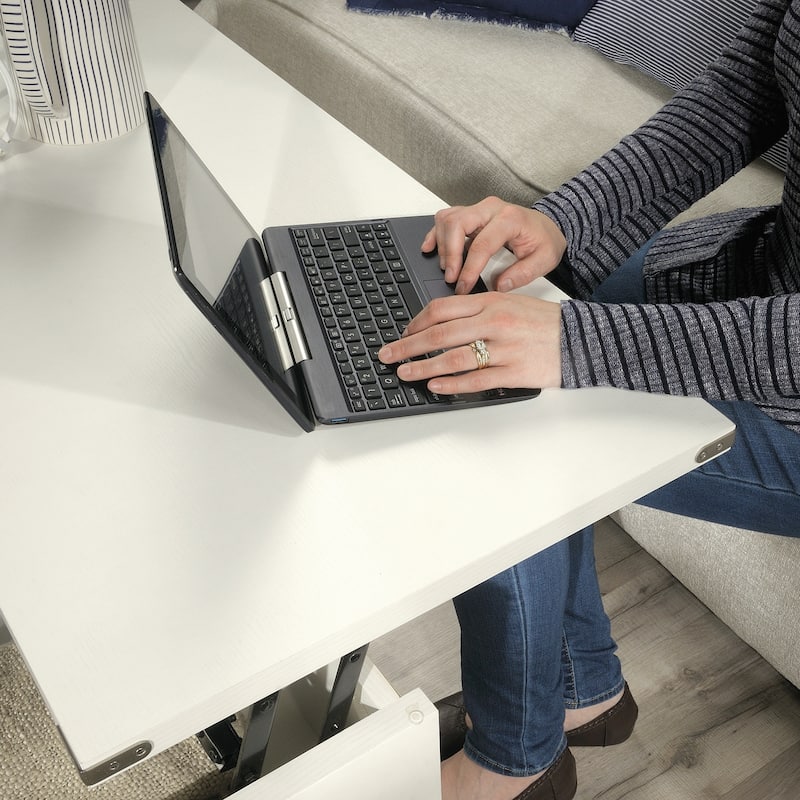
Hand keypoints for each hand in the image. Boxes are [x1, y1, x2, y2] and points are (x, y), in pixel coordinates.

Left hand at [378, 291, 561, 393]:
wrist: (583, 339)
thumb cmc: (545, 323)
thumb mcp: (510, 303)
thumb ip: (478, 310)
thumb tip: (442, 322)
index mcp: (490, 302)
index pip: (441, 309)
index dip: (415, 323)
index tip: (402, 334)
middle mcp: (494, 322)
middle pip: (439, 334)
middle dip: (406, 346)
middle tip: (387, 355)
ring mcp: (503, 349)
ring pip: (453, 358)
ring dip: (423, 367)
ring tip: (404, 373)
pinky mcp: (513, 372)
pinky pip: (476, 380)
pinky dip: (452, 384)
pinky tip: (435, 386)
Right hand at [422, 196, 566, 294]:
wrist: (546, 226)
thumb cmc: (543, 240)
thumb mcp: (544, 260)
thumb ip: (522, 274)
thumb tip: (499, 286)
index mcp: (510, 219)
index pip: (481, 244)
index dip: (469, 269)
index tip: (463, 287)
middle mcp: (491, 209)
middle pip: (457, 224)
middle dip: (449, 254)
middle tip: (451, 277)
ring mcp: (479, 209)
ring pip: (448, 219)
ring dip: (441, 245)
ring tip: (447, 268)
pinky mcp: (470, 213)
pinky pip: (446, 218)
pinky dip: (435, 233)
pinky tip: (429, 248)